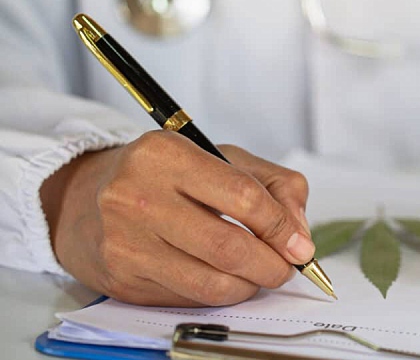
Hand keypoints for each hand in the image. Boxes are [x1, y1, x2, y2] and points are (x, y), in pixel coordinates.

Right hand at [40, 130, 311, 305]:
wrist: (86, 198)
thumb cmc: (165, 176)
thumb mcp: (222, 158)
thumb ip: (275, 185)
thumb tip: (299, 236)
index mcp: (166, 154)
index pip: (243, 196)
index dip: (281, 227)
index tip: (300, 246)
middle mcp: (137, 195)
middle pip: (228, 246)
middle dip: (271, 265)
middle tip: (285, 268)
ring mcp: (125, 241)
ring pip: (210, 283)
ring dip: (249, 286)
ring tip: (257, 274)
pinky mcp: (121, 279)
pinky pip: (188, 298)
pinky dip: (219, 295)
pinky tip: (223, 278)